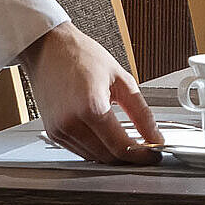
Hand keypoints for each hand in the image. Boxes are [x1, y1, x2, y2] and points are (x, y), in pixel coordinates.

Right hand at [22, 23, 161, 163]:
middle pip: (108, 157)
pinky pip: (80, 151)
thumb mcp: (121, 80)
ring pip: (94, 157)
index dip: (142, 156)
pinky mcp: (53, 132)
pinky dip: (97, 149)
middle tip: (146, 150)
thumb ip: (141, 113)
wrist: (49, 47)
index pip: (121, 147)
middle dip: (130, 157)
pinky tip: (107, 137)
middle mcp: (71, 123)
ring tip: (129, 141)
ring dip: (113, 155)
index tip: (155, 155)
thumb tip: (155, 137)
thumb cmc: (82, 56)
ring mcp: (59, 130)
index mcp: (91, 108)